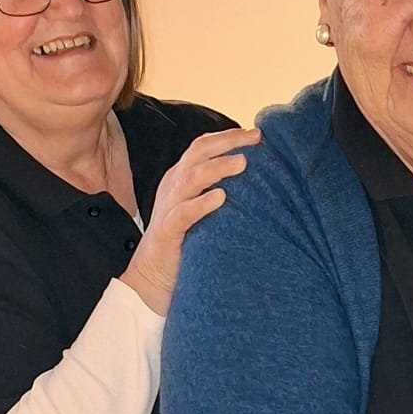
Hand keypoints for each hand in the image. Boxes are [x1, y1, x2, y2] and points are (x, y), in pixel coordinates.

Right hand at [121, 127, 260, 314]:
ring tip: (243, 163)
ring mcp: (169, 208)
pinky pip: (183, 214)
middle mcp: (174, 187)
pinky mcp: (167, 233)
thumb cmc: (186, 243)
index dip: (229, 136)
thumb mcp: (204, 211)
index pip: (203, 146)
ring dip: (217, 167)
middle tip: (255, 138)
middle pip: (198, 152)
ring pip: (190, 177)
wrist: (151, 280)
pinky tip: (221, 197)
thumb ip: (222, 192)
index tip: (257, 133)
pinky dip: (201, 203)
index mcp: (182, 178)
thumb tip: (261, 180)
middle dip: (228, 141)